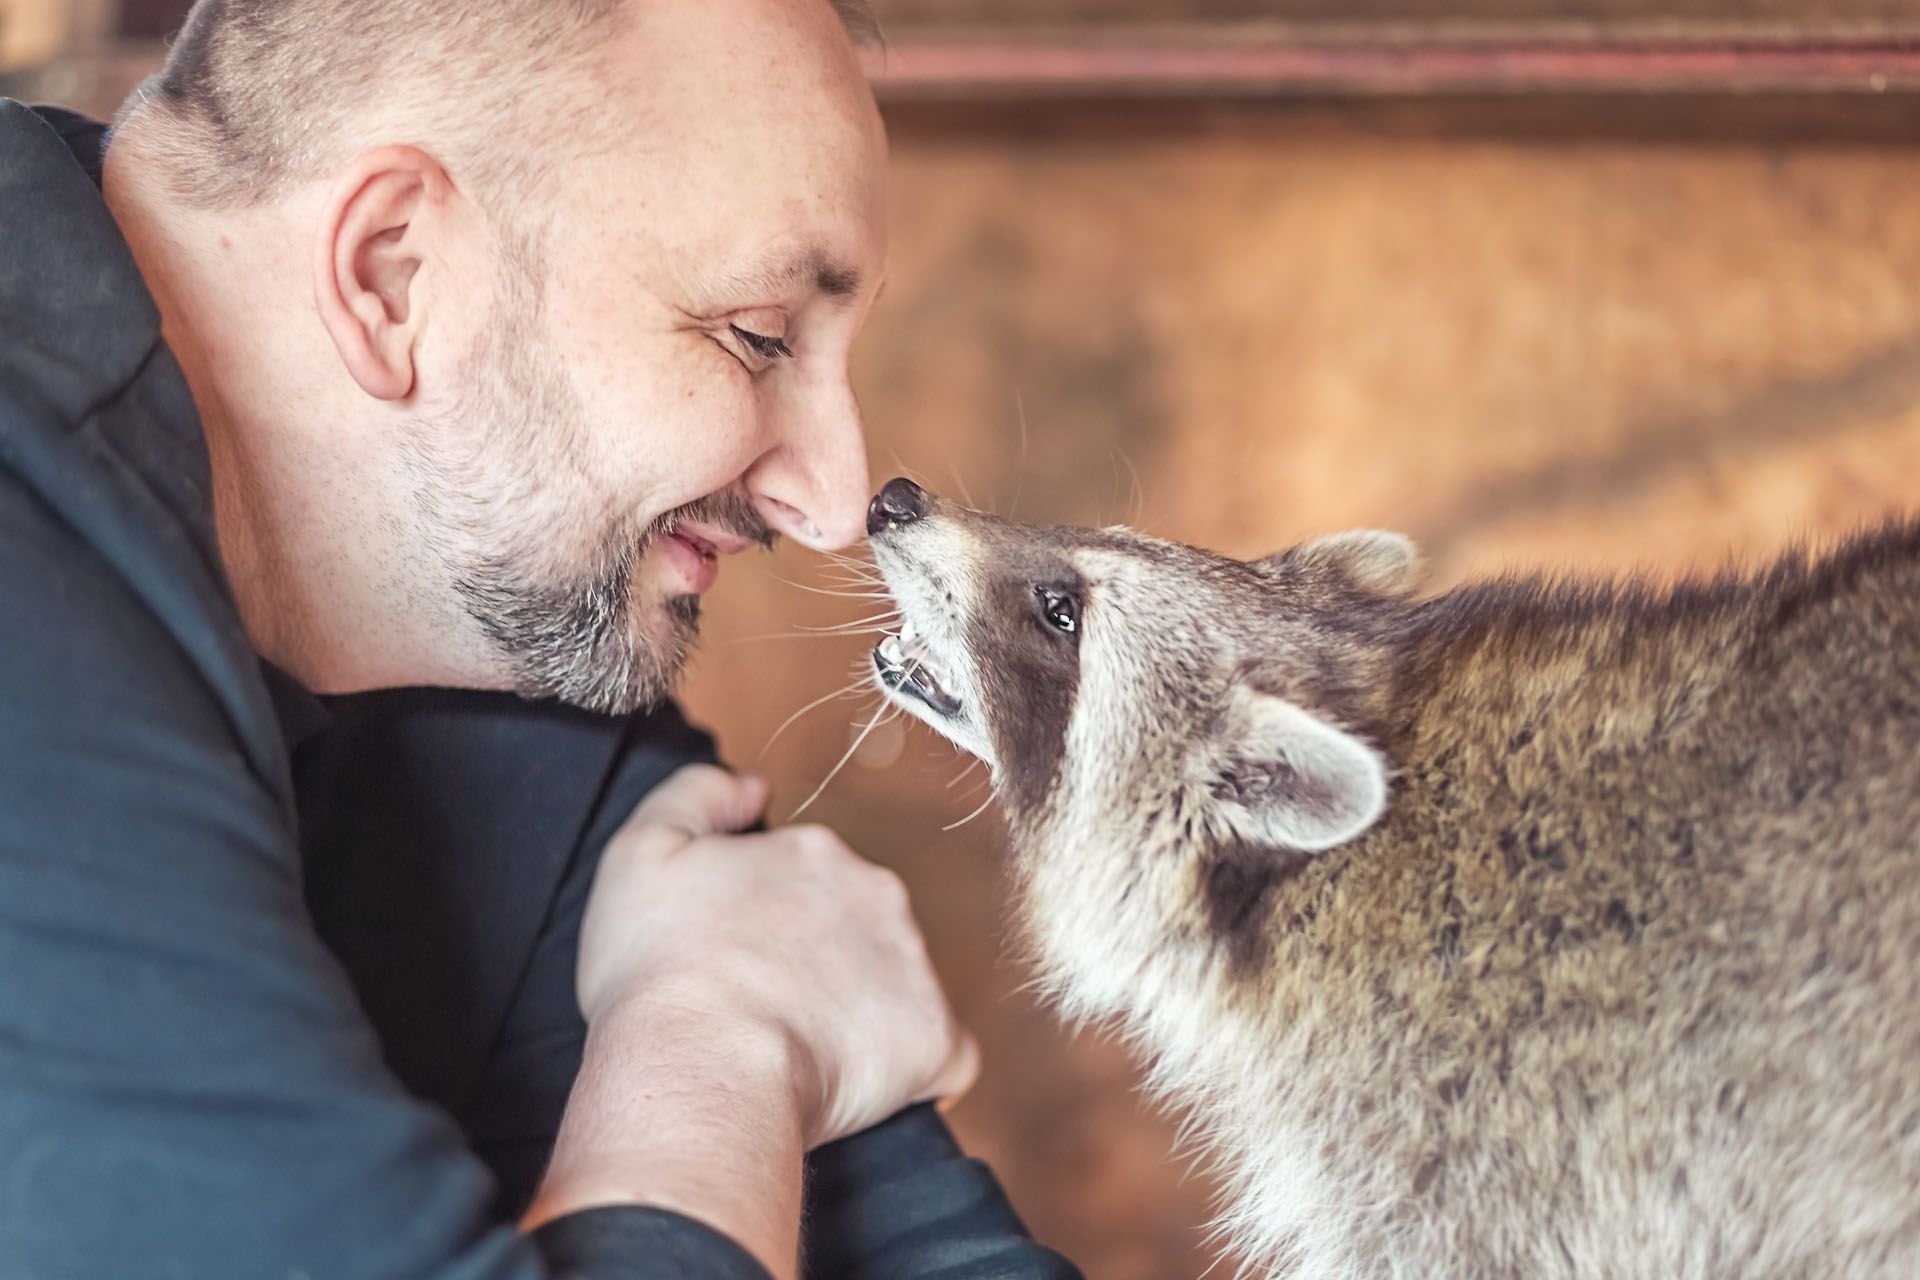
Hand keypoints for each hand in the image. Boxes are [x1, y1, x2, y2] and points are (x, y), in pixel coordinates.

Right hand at [576, 764, 978, 1145]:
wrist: (702, 1070)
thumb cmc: (661, 974)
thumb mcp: (642, 850)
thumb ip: (698, 795)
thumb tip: (754, 788)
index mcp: (817, 853)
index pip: (807, 878)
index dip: (768, 921)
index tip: (734, 958)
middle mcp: (879, 894)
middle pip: (857, 925)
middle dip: (820, 961)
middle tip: (760, 1007)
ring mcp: (914, 966)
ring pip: (894, 983)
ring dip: (857, 1010)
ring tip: (793, 1051)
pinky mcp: (937, 1039)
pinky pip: (936, 1053)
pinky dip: (903, 1069)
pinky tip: (851, 1088)